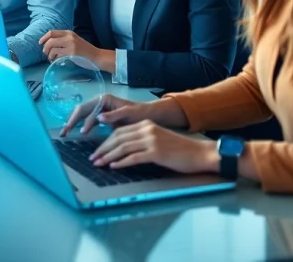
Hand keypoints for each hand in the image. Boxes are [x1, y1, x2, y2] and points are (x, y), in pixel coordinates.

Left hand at [39, 31, 113, 69]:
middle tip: (46, 54)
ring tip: (51, 59)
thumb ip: (63, 40)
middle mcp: (69, 37)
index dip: (44, 38)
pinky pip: (57, 55)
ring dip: (49, 55)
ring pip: (52, 48)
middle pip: (50, 40)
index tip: (40, 43)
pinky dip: (54, 59)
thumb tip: (49, 43)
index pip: (52, 32)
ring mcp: (70, 45)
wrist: (97, 57)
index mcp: (69, 33)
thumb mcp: (74, 41)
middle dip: (45, 48)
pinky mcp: (71, 53)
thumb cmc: (84, 51)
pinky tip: (56, 61)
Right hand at [60, 93, 148, 135]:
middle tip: (63, 133)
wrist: (149, 115)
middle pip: (80, 110)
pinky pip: (87, 120)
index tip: (82, 133)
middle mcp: (99, 102)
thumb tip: (98, 118)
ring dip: (73, 123)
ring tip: (65, 134)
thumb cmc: (141, 113)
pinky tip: (76, 132)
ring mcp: (100, 109)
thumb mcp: (130, 113)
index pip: (88, 109)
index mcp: (104, 100)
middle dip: (71, 121)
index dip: (83, 121)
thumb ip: (114, 115)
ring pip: (82, 114)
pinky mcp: (102, 117)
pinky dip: (80, 125)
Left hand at [89, 120, 217, 174]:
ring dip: (108, 156)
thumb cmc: (180, 150)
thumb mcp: (158, 139)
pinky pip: (133, 157)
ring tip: (98, 164)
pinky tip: (113, 166)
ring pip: (123, 147)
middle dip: (103, 149)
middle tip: (93, 158)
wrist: (199, 153)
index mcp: (146, 124)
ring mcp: (151, 140)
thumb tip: (123, 150)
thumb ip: (142, 140)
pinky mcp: (156, 152)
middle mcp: (147, 129)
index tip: (97, 151)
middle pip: (118, 138)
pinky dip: (121, 162)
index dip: (106, 142)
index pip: (119, 132)